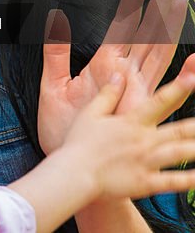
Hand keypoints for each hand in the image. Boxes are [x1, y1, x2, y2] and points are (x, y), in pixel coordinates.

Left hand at [39, 0, 191, 154]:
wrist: (71, 162)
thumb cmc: (62, 128)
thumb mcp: (53, 86)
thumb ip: (55, 54)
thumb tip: (53, 21)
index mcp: (103, 61)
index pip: (121, 21)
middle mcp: (123, 70)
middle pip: (146, 29)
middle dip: (158, 2)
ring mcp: (135, 87)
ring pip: (158, 49)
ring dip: (170, 27)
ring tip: (182, 2)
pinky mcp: (141, 106)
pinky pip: (165, 83)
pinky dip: (185, 72)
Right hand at [59, 61, 194, 201]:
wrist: (74, 173)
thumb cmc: (80, 143)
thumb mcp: (91, 113)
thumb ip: (108, 94)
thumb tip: (119, 74)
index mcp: (131, 122)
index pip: (159, 102)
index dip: (178, 88)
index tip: (193, 78)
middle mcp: (144, 140)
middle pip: (180, 130)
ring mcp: (147, 162)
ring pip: (181, 153)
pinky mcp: (146, 182)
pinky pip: (174, 182)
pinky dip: (190, 180)